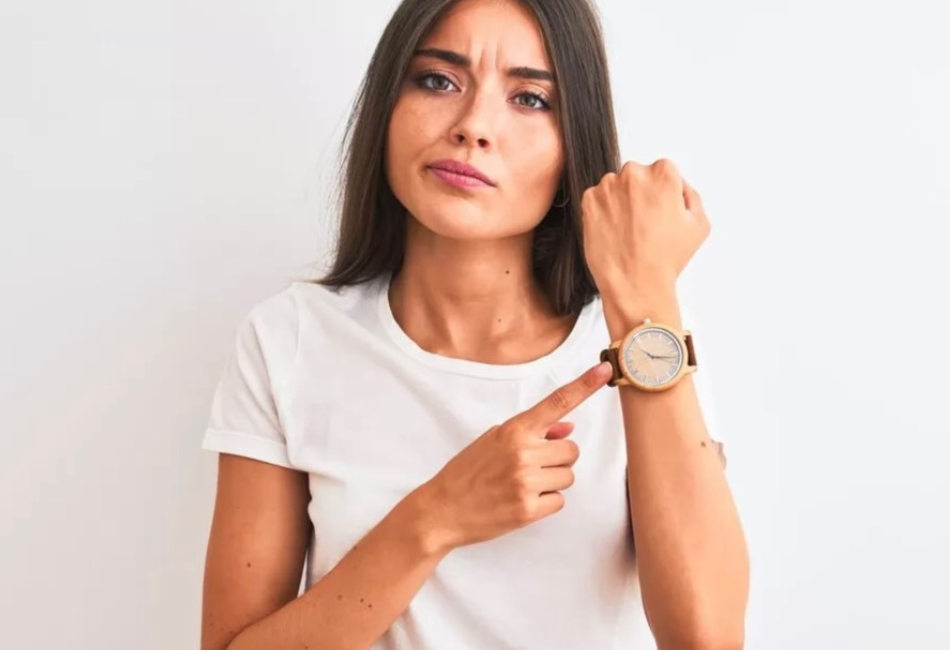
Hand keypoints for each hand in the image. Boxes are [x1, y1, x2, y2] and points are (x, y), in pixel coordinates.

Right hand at [417, 362, 613, 551]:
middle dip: (557, 459)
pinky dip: (545, 503)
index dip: (584, 385)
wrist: (441, 509)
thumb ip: (532, 433)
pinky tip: (521, 501)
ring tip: (522, 485)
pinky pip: (559, 501)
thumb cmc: (467, 472)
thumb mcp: (493, 441)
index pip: (557, 402)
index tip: (605, 369)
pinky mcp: (528, 510)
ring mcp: (526, 482)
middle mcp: (523, 452)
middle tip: (531, 467)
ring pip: (568, 477)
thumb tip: (568, 429)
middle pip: (572, 450)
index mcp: (514, 430)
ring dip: (552, 482)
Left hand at [580, 159, 709, 302]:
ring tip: (627, 231)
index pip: (662, 171)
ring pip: (615, 187)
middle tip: (643, 223)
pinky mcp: (589, 201)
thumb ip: (690, 194)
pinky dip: (602, 211)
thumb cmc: (667, 258)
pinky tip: (613, 231)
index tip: (660, 213)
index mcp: (663, 174)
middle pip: (637, 176)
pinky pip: (596, 199)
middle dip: (640, 194)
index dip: (662, 193)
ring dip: (620, 201)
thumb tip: (677, 185)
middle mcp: (634, 173)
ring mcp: (608, 186)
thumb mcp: (699, 224)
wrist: (635, 283)